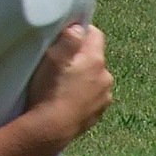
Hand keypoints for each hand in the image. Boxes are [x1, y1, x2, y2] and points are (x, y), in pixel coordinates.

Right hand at [26, 23, 113, 144]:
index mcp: (96, 59)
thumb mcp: (53, 56)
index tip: (63, 37)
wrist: (51, 128)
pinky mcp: (98, 113)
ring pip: (93, 77)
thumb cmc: (49, 90)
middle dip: (80, 56)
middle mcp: (106, 77)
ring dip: (82, 77)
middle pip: (94, 57)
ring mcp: (104, 97)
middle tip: (58, 62)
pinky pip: (91, 96)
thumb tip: (78, 27)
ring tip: (61, 83)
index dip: (79, 31)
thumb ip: (69, 37)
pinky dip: (81, 94)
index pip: (95, 33)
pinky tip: (66, 98)